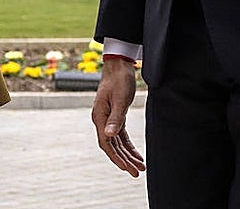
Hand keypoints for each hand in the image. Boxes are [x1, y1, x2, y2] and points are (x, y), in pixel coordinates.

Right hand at [91, 58, 145, 176]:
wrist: (118, 66)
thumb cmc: (119, 80)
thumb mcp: (119, 99)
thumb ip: (115, 119)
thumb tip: (108, 136)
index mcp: (99, 117)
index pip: (106, 143)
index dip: (117, 158)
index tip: (128, 169)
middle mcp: (101, 120)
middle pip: (111, 146)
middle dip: (124, 161)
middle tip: (137, 173)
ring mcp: (107, 118)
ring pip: (116, 143)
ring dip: (127, 155)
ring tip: (140, 167)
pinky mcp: (115, 116)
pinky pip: (120, 136)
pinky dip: (128, 146)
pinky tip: (136, 154)